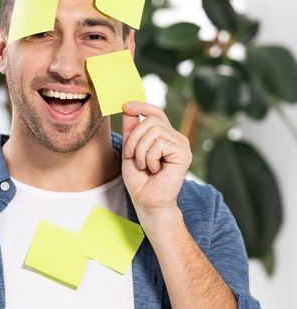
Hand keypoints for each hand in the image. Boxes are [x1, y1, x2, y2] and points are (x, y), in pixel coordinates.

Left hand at [121, 101, 191, 219]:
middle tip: (132, 157)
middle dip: (134, 138)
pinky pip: (159, 143)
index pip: (156, 112)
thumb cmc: (139, 180)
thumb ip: (131, 129)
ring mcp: (182, 144)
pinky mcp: (184, 153)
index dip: (141, 106)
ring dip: (140, 150)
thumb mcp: (130, 150)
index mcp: (165, 136)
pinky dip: (149, 157)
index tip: (124, 105)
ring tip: (144, 165)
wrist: (147, 202)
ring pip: (153, 131)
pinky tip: (155, 170)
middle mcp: (176, 137)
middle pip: (150, 120)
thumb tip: (128, 106)